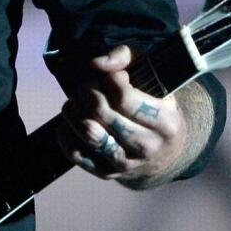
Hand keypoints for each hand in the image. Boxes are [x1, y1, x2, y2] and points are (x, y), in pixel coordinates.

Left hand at [56, 43, 184, 184]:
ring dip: (73, 111)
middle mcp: (147, 146)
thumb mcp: (152, 76)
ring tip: (75, 103)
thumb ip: (126, 57)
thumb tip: (96, 63)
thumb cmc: (152, 103)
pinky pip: (75, 153)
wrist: (163, 152)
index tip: (109, 78)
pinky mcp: (107, 173)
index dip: (108, 80)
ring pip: (88, 133)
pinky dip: (66, 132)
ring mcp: (126, 163)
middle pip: (102, 113)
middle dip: (87, 92)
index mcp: (165, 121)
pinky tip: (70, 121)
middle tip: (87, 88)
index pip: (124, 97)